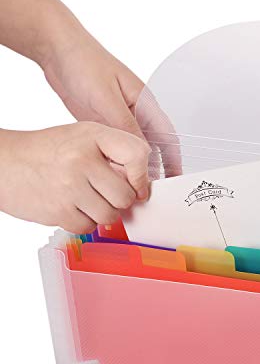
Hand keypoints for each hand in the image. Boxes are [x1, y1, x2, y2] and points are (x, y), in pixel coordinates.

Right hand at [0, 122, 150, 233]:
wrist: (4, 163)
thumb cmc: (50, 151)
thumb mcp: (85, 138)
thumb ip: (116, 154)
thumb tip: (141, 187)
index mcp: (92, 136)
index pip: (136, 154)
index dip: (142, 176)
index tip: (138, 186)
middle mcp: (81, 160)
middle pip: (125, 196)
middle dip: (119, 199)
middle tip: (104, 192)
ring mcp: (69, 187)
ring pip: (110, 215)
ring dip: (102, 212)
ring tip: (86, 198)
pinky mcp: (58, 211)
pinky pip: (89, 227)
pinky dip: (84, 222)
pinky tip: (72, 207)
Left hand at [42, 33, 181, 177]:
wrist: (57, 51)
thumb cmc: (85, 63)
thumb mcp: (107, 98)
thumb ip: (125, 125)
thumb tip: (142, 152)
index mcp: (145, 104)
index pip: (168, 138)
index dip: (174, 161)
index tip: (175, 180)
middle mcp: (136, 115)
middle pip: (153, 149)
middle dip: (155, 171)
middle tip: (151, 192)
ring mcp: (120, 121)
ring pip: (134, 152)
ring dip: (134, 169)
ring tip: (132, 189)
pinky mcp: (104, 124)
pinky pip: (115, 149)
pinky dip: (116, 163)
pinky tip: (112, 176)